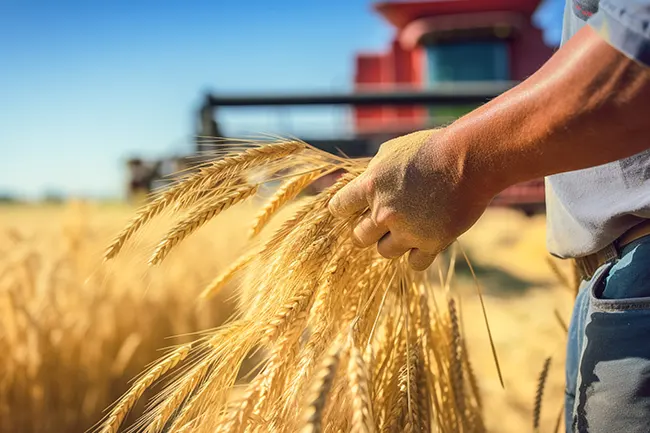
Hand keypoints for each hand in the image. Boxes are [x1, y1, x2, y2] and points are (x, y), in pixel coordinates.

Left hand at [328, 129, 492, 270]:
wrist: (469, 159)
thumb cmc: (431, 148)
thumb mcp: (392, 151)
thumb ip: (373, 173)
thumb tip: (359, 186)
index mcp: (370, 186)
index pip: (339, 208)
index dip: (344, 210)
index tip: (351, 210)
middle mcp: (384, 212)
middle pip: (359, 237)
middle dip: (368, 231)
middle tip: (382, 223)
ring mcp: (407, 231)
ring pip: (384, 252)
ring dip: (393, 242)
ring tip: (408, 228)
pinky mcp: (431, 243)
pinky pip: (414, 263)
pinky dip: (417, 255)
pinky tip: (425, 240)